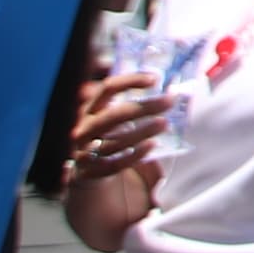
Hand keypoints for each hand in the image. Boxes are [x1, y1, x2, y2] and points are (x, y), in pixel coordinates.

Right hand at [64, 75, 167, 244]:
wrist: (85, 170)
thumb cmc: (108, 136)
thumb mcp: (113, 117)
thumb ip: (131, 105)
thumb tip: (169, 90)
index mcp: (90, 110)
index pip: (107, 89)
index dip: (130, 81)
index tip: (155, 79)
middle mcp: (83, 129)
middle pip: (113, 116)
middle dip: (142, 108)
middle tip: (170, 101)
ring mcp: (83, 152)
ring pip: (114, 142)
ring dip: (141, 132)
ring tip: (165, 124)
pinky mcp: (88, 173)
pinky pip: (113, 165)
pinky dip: (133, 156)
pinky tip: (152, 146)